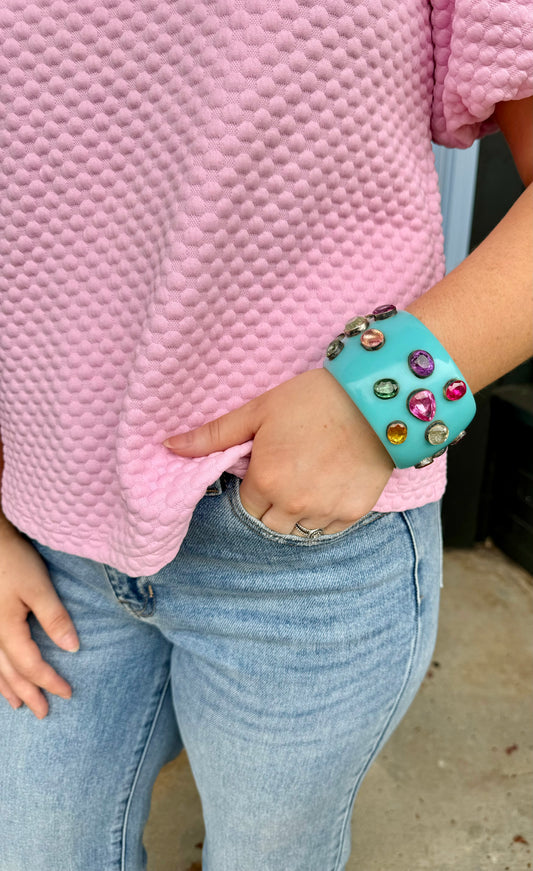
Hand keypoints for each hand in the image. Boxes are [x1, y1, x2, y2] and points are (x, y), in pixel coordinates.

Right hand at [0, 525, 78, 718]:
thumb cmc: (13, 559)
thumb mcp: (38, 587)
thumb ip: (54, 617)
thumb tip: (72, 649)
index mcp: (6, 629)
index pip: (31, 666)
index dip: (49, 681)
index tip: (68, 693)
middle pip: (10, 673)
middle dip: (28, 693)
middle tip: (43, 713)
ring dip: (7, 687)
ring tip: (18, 704)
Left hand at [163, 368, 393, 533]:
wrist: (374, 397)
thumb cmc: (311, 399)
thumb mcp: (257, 411)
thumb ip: (213, 435)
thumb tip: (167, 446)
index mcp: (266, 481)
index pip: (246, 507)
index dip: (253, 488)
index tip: (267, 467)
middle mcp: (294, 504)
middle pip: (270, 525)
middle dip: (272, 505)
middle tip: (288, 474)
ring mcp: (326, 511)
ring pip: (299, 531)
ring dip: (297, 514)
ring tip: (309, 479)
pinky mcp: (354, 512)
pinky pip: (328, 530)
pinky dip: (324, 516)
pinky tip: (329, 486)